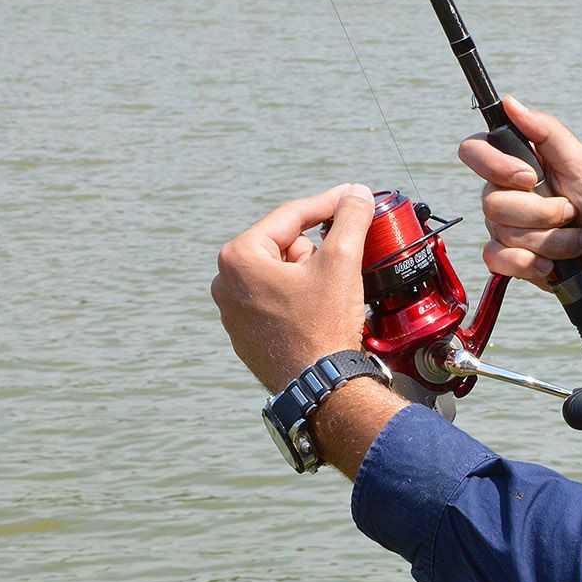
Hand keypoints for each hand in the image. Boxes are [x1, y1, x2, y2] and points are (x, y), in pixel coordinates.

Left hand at [212, 183, 374, 392]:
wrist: (319, 388)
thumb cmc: (323, 326)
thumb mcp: (342, 261)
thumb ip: (350, 218)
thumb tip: (356, 194)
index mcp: (238, 258)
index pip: (291, 216)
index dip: (328, 203)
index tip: (353, 196)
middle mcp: (225, 283)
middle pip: (285, 244)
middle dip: (318, 249)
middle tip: (343, 263)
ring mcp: (233, 311)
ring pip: (282, 272)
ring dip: (310, 274)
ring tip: (331, 296)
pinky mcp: (247, 334)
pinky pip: (276, 300)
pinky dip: (299, 298)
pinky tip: (320, 313)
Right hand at [458, 97, 581, 291]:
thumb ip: (546, 132)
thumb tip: (509, 102)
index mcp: (524, 164)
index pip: (476, 151)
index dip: (493, 164)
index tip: (529, 176)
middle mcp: (511, 194)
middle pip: (490, 200)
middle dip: (539, 212)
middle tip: (572, 212)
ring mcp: (511, 228)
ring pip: (501, 231)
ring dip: (550, 240)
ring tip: (579, 239)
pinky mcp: (515, 260)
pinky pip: (496, 259)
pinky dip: (528, 263)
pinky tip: (552, 266)